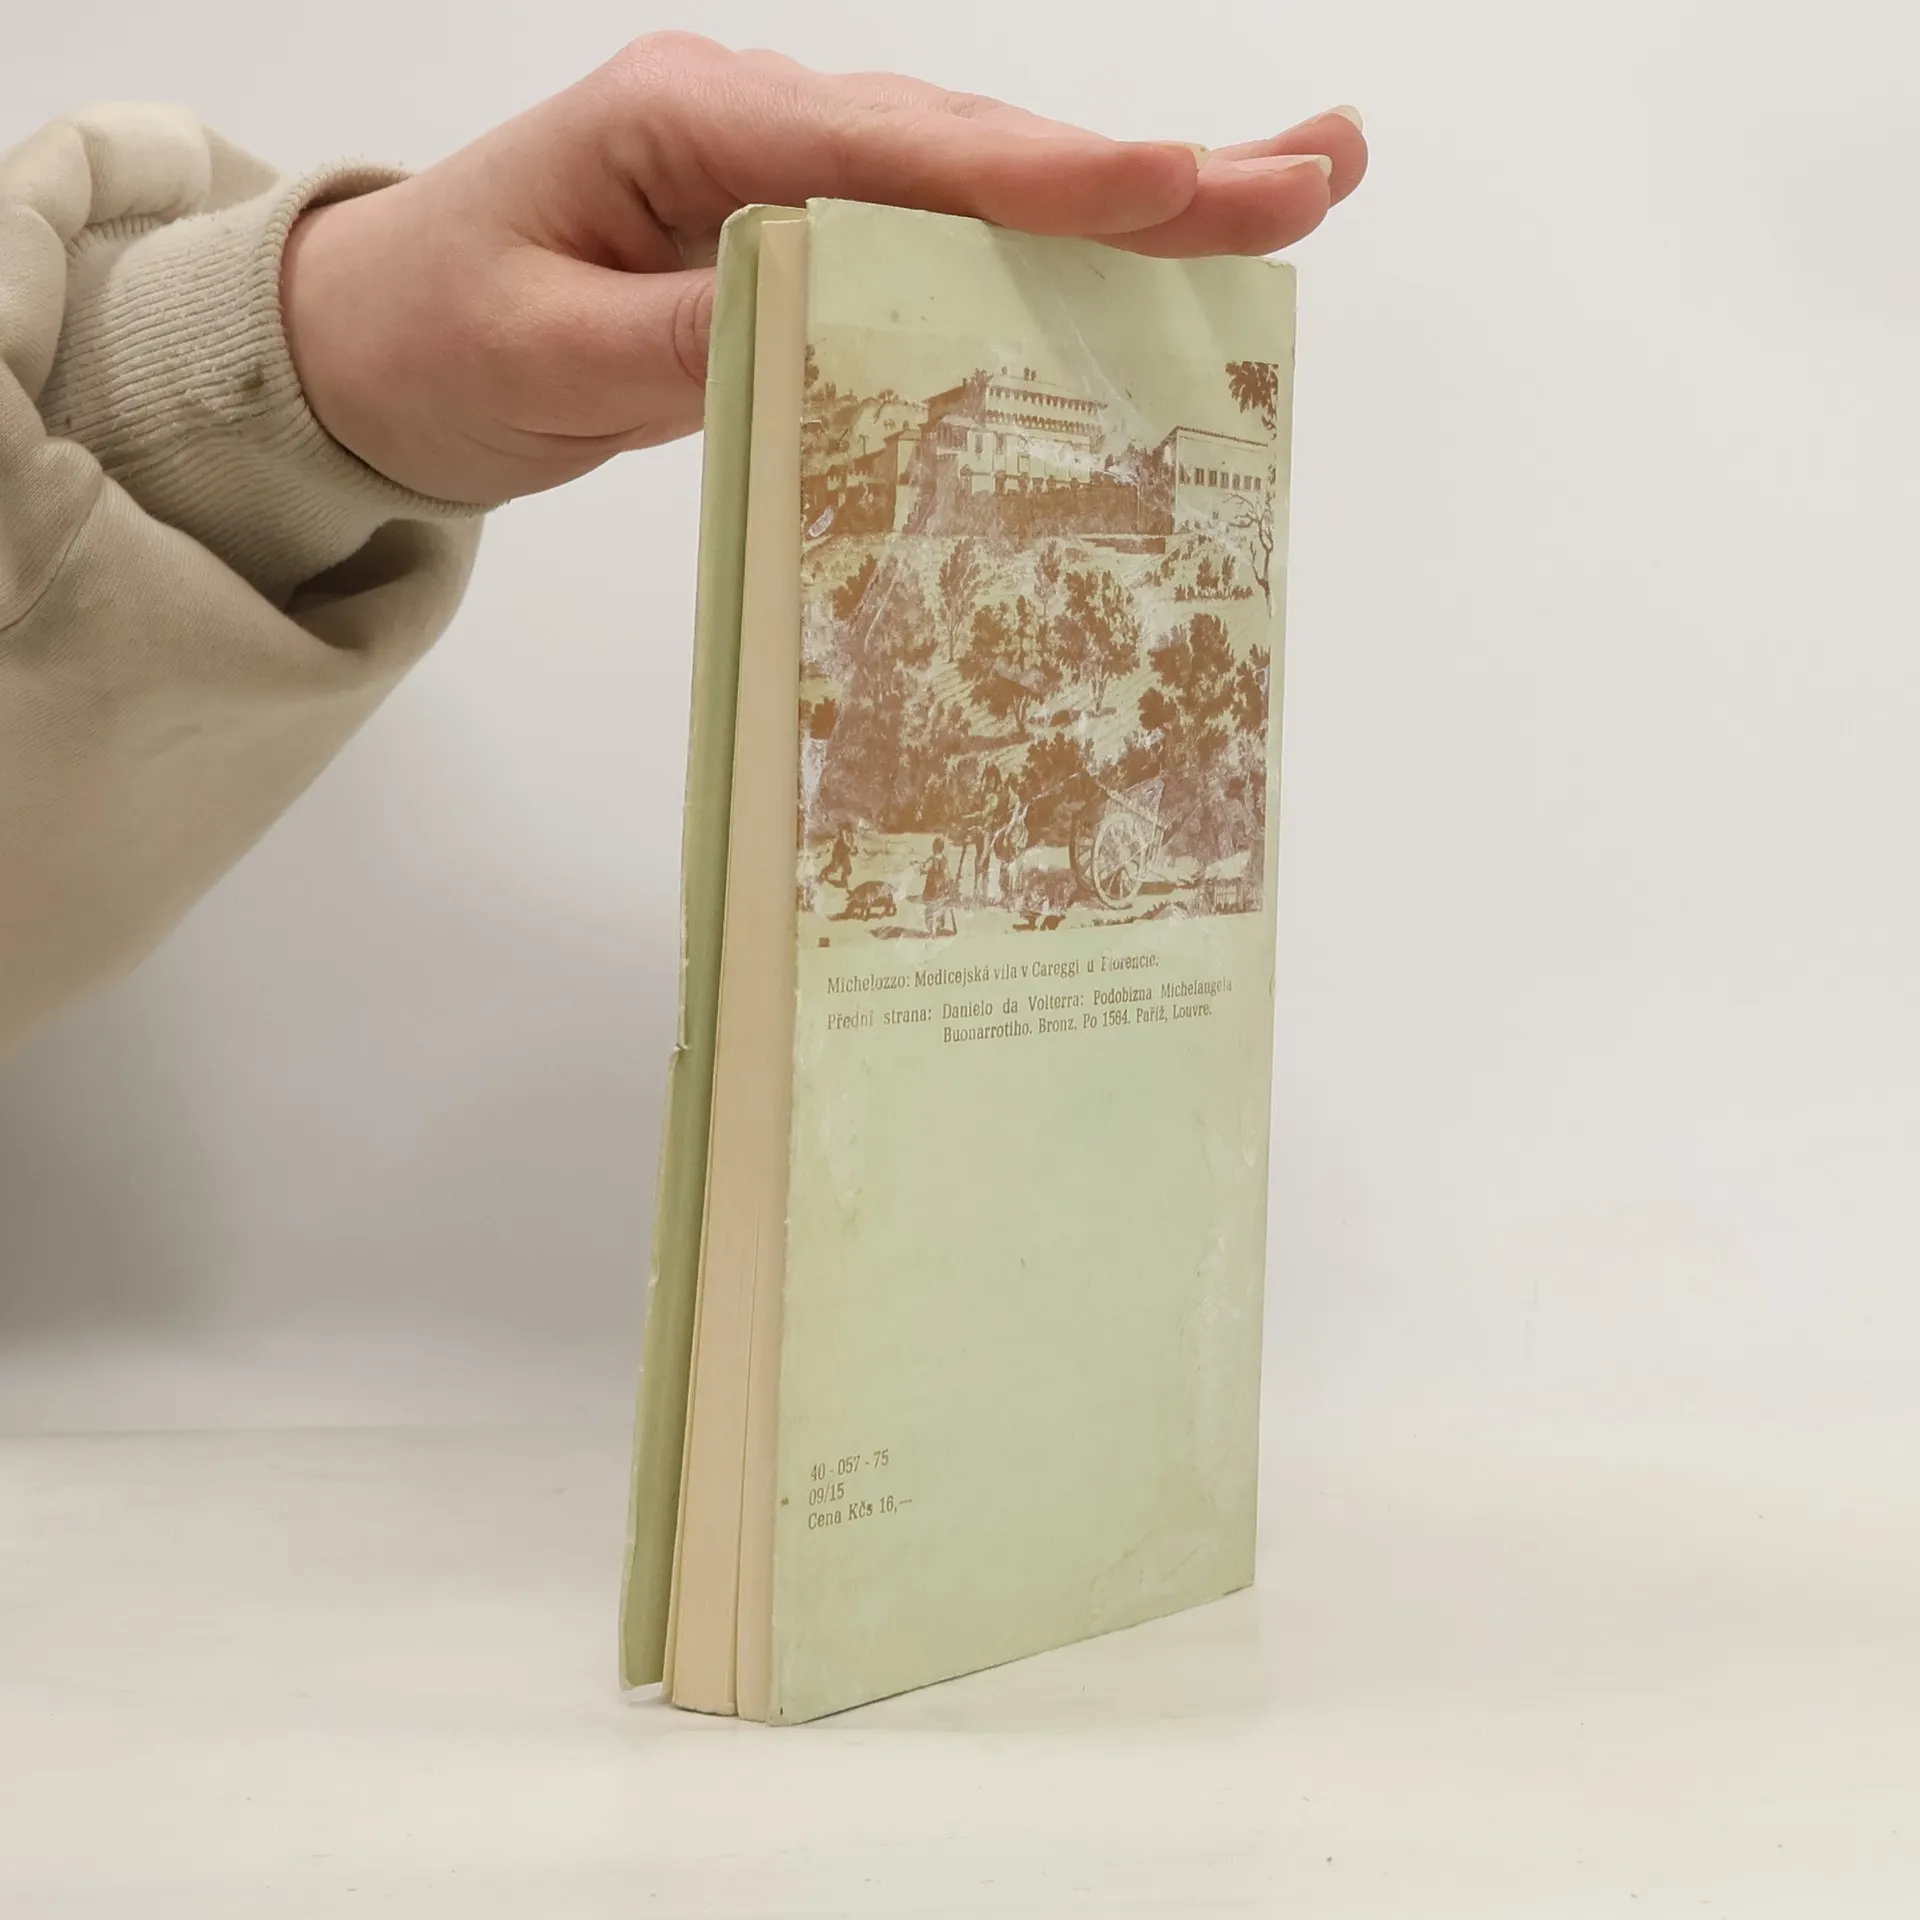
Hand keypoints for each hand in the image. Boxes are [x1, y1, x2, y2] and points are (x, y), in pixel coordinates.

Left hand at [280, 33, 1366, 504]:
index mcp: (689, 125)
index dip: (1040, 180)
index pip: (893, 154)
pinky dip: (1053, 254)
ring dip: (1133, 201)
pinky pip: (944, 244)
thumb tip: (834, 326)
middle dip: (1148, 173)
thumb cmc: (435, 338)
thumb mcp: (536, 357)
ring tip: (1288, 195)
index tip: (1174, 188)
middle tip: (1314, 173)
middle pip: (976, 151)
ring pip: (982, 188)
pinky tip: (1152, 256)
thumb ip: (681, 341)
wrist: (376, 343)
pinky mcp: (803, 237)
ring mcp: (789, 177)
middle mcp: (760, 128)